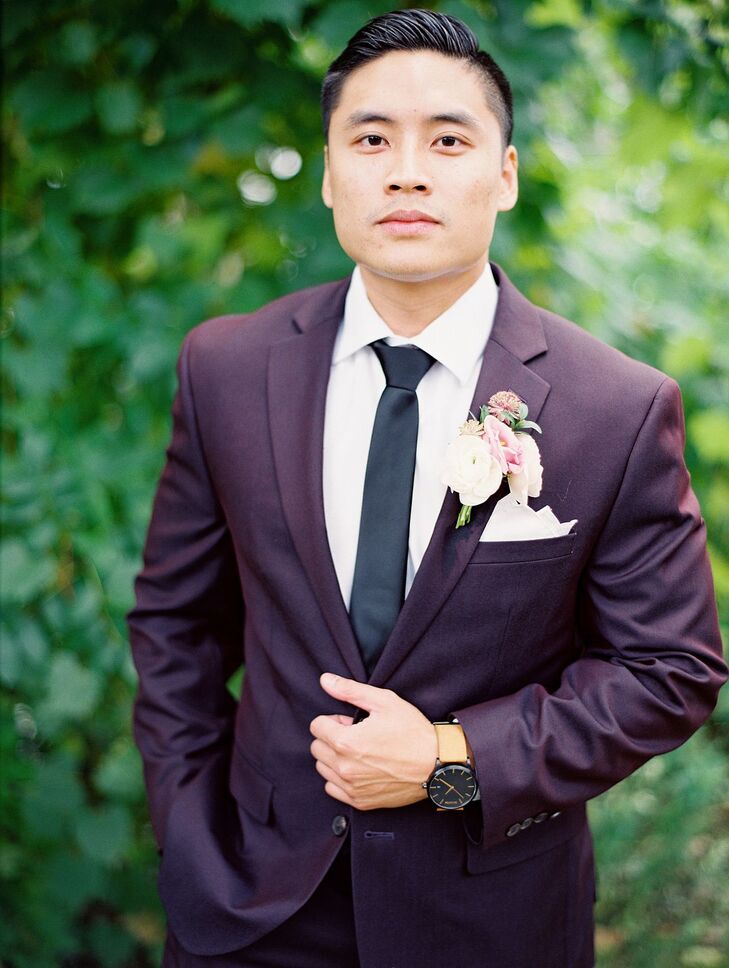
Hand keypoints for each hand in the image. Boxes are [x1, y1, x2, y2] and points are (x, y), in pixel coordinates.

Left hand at [309, 673, 437, 810]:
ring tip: (358, 751)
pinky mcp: (360, 801)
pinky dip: (339, 778)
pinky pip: (332, 788)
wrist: (436, 764)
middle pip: (316, 747)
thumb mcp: (384, 702)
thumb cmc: (412, 731)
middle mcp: (344, 767)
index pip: (316, 726)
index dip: (333, 719)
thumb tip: (325, 680)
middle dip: (331, 737)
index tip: (349, 721)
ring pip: (323, 768)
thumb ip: (350, 690)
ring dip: (333, 757)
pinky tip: (358, 768)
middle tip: (355, 734)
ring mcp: (351, 787)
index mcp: (346, 741)